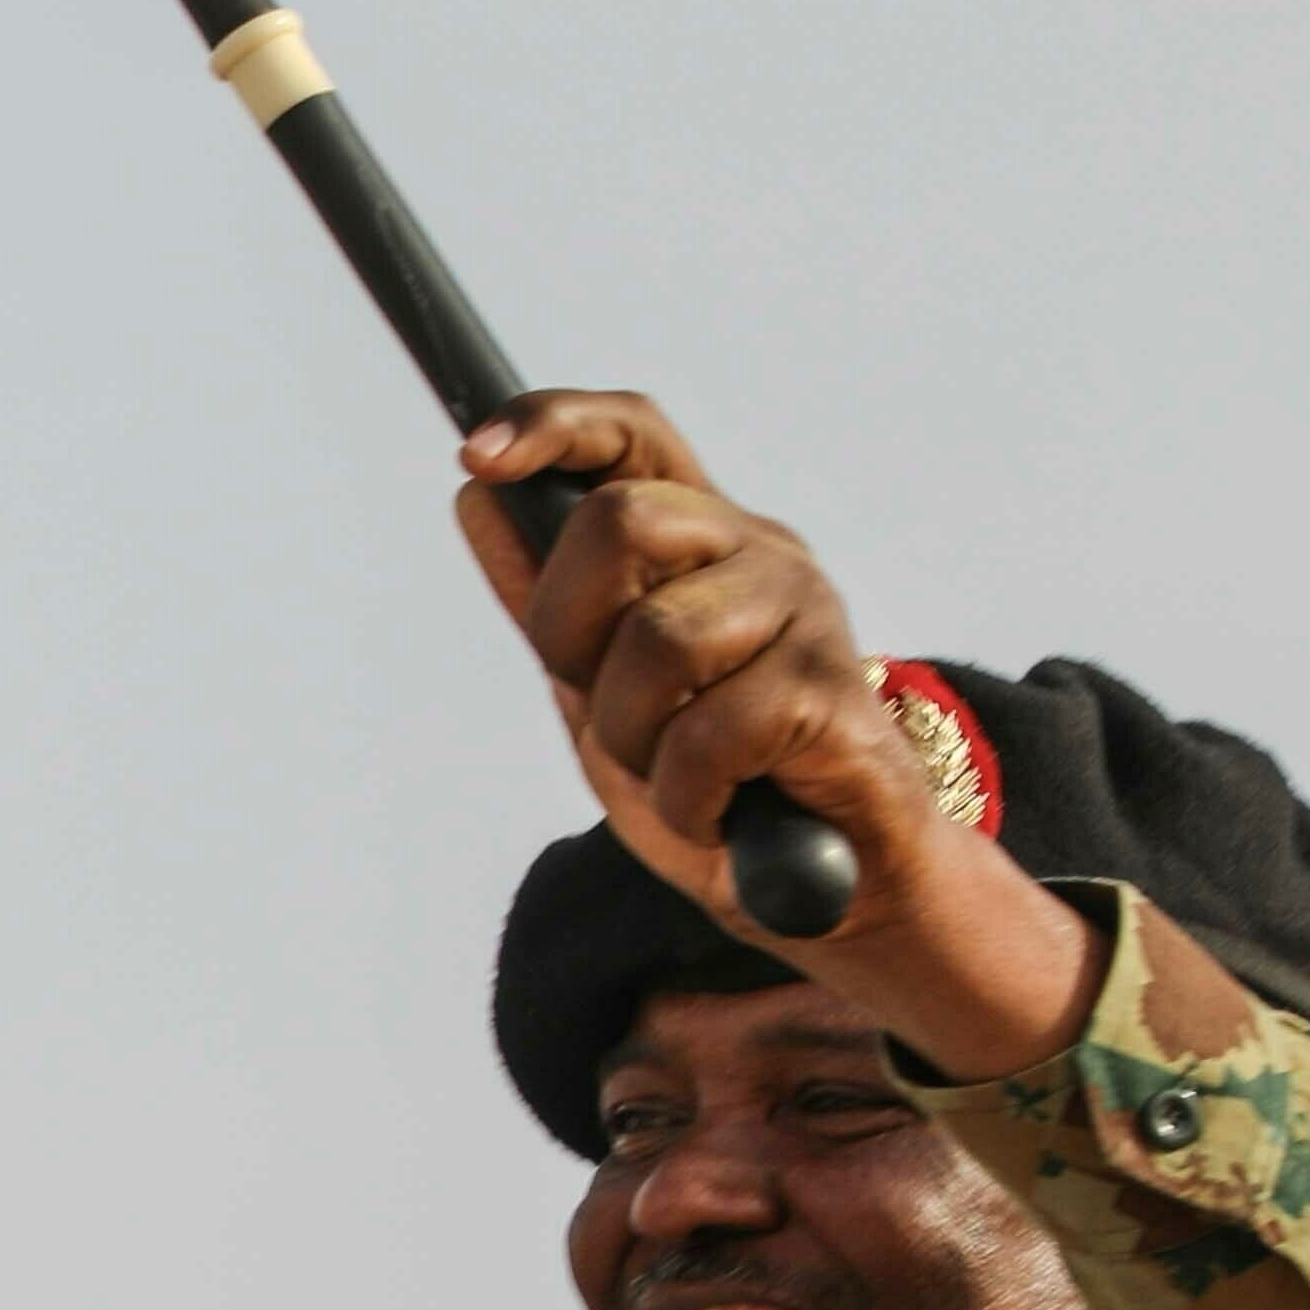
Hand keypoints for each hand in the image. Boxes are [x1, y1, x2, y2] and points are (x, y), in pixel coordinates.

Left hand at [456, 392, 1111, 1079]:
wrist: (827, 882)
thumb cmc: (716, 776)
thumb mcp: (599, 685)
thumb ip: (546, 599)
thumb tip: (477, 496)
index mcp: (702, 539)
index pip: (634, 434)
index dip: (554, 426)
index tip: (476, 457)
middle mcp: (760, 551)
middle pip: (622, 522)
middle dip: (570, 630)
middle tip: (604, 703)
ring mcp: (807, 610)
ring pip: (658, 640)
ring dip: (632, 737)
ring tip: (675, 773)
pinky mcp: (833, 689)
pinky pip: (708, 734)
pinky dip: (686, 795)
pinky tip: (718, 809)